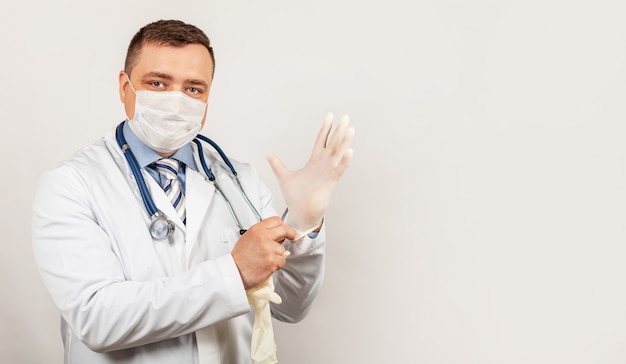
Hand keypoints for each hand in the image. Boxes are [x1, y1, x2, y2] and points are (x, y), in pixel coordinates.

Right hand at [231, 217, 295, 289]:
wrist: (235, 272)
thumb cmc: (240, 257)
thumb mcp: (248, 238)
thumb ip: (262, 233)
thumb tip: (276, 234)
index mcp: (256, 230)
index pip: (276, 221)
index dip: (283, 225)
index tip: (287, 229)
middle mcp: (263, 237)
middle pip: (284, 230)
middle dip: (290, 233)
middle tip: (292, 236)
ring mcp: (269, 249)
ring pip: (283, 249)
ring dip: (278, 255)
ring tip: (266, 258)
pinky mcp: (272, 261)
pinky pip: (282, 261)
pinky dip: (277, 264)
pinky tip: (267, 265)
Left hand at [267, 113, 354, 235]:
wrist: (300, 213)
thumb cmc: (296, 197)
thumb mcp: (284, 177)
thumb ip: (278, 165)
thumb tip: (269, 155)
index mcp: (314, 162)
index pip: (321, 141)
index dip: (326, 129)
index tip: (330, 116)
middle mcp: (323, 165)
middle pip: (332, 144)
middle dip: (338, 131)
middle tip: (345, 118)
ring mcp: (328, 173)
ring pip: (338, 155)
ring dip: (344, 143)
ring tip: (350, 130)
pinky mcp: (329, 183)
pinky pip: (338, 170)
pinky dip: (343, 161)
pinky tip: (349, 151)